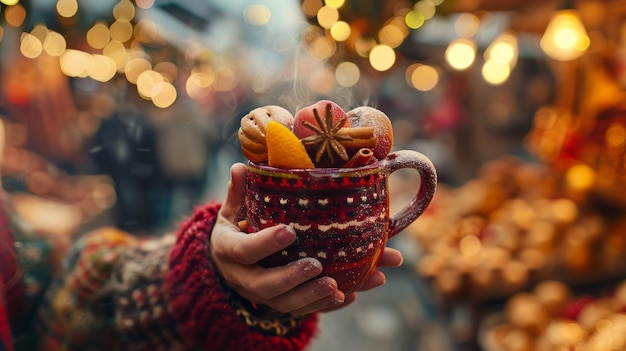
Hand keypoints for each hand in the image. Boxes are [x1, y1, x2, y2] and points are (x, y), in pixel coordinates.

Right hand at [211, 163, 403, 315]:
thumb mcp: (231, 211)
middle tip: (318, 266)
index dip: (265, 244)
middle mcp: (243, 278)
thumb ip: (238, 192)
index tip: (289, 232)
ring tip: (339, 288)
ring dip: (313, 297)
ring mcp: (262, 296)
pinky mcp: (280, 304)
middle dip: (292, 278)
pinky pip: (303, 310)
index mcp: (229, 250)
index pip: (243, 250)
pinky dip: (326, 305)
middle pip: (265, 286)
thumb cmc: (235, 230)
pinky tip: (350, 295)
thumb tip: (239, 167)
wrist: (228, 264)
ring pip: (286, 304)